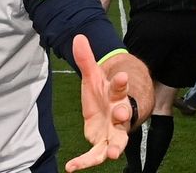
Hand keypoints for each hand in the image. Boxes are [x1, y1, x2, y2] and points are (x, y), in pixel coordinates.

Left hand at [65, 35, 131, 171]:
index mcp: (115, 94)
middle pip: (123, 115)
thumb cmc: (102, 93)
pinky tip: (71, 168)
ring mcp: (113, 131)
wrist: (107, 109)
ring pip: (118, 141)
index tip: (121, 76)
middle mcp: (118, 114)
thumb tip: (78, 37)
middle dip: (124, 114)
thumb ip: (86, 59)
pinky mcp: (102, 144)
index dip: (120, 82)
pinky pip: (96, 156)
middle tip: (122, 113)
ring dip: (116, 147)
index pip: (120, 87)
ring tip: (114, 154)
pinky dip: (85, 162)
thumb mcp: (91, 76)